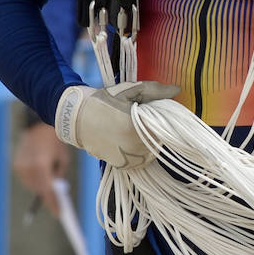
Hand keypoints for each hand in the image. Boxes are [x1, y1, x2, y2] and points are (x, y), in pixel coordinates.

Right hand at [13, 121, 70, 216]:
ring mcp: (20, 167)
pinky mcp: (17, 164)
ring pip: (31, 185)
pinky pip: (26, 179)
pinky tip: (41, 183)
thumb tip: (55, 190)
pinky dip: (34, 181)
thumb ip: (59, 176)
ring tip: (50, 195)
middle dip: (48, 198)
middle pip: (39, 190)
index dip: (54, 204)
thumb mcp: (63, 160)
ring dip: (40, 189)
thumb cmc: (56, 142)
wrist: (39, 125)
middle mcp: (28, 168)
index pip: (48, 191)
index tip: (60, 214)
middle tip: (57, 207)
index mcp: (41, 166)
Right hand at [54, 81, 180, 168]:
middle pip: (159, 138)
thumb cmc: (103, 101)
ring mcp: (127, 158)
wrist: (76, 118)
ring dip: (149, 140)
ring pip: (152, 150)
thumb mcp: (128, 91)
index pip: (165, 126)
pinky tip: (130, 139)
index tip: (154, 111)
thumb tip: (177, 90)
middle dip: (154, 128)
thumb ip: (155, 91)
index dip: (163, 118)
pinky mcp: (122, 165)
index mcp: (136, 126)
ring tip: (133, 128)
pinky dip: (141, 151)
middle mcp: (133, 146)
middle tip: (139, 118)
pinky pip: (142, 160)